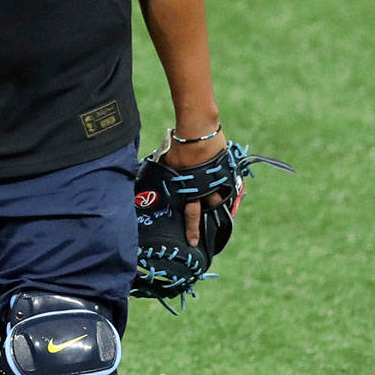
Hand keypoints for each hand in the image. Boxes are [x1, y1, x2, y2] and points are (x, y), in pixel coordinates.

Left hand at [159, 129, 227, 244]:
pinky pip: (230, 181)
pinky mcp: (228, 167)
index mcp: (189, 190)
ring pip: (223, 195)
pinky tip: (227, 183)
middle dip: (209, 211)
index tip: (193, 242)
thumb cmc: (178, 147)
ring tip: (220, 200)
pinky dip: (228, 183)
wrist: (197, 132)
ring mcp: (220, 178)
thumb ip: (163, 174)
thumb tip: (144, 181)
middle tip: (210, 218)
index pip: (191, 216)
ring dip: (220, 198)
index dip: (192, 230)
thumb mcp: (166, 163)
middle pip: (211, 206)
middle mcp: (206, 188)